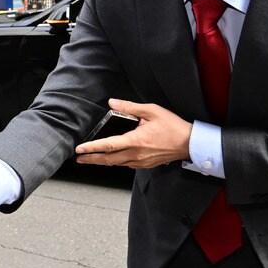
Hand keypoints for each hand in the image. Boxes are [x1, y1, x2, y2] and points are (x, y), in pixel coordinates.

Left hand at [74, 99, 191, 168]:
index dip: (91, 148)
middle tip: (78, 158)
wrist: (189, 144)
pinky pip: (125, 164)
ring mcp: (140, 161)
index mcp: (135, 140)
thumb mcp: (151, 111)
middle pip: (107, 159)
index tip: (79, 149)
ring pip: (115, 163)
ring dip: (102, 161)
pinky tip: (110, 159)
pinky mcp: (144, 164)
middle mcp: (135, 154)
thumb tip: (113, 103)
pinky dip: (115, 162)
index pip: (108, 145)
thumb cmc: (173, 127)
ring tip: (90, 159)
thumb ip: (130, 108)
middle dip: (91, 159)